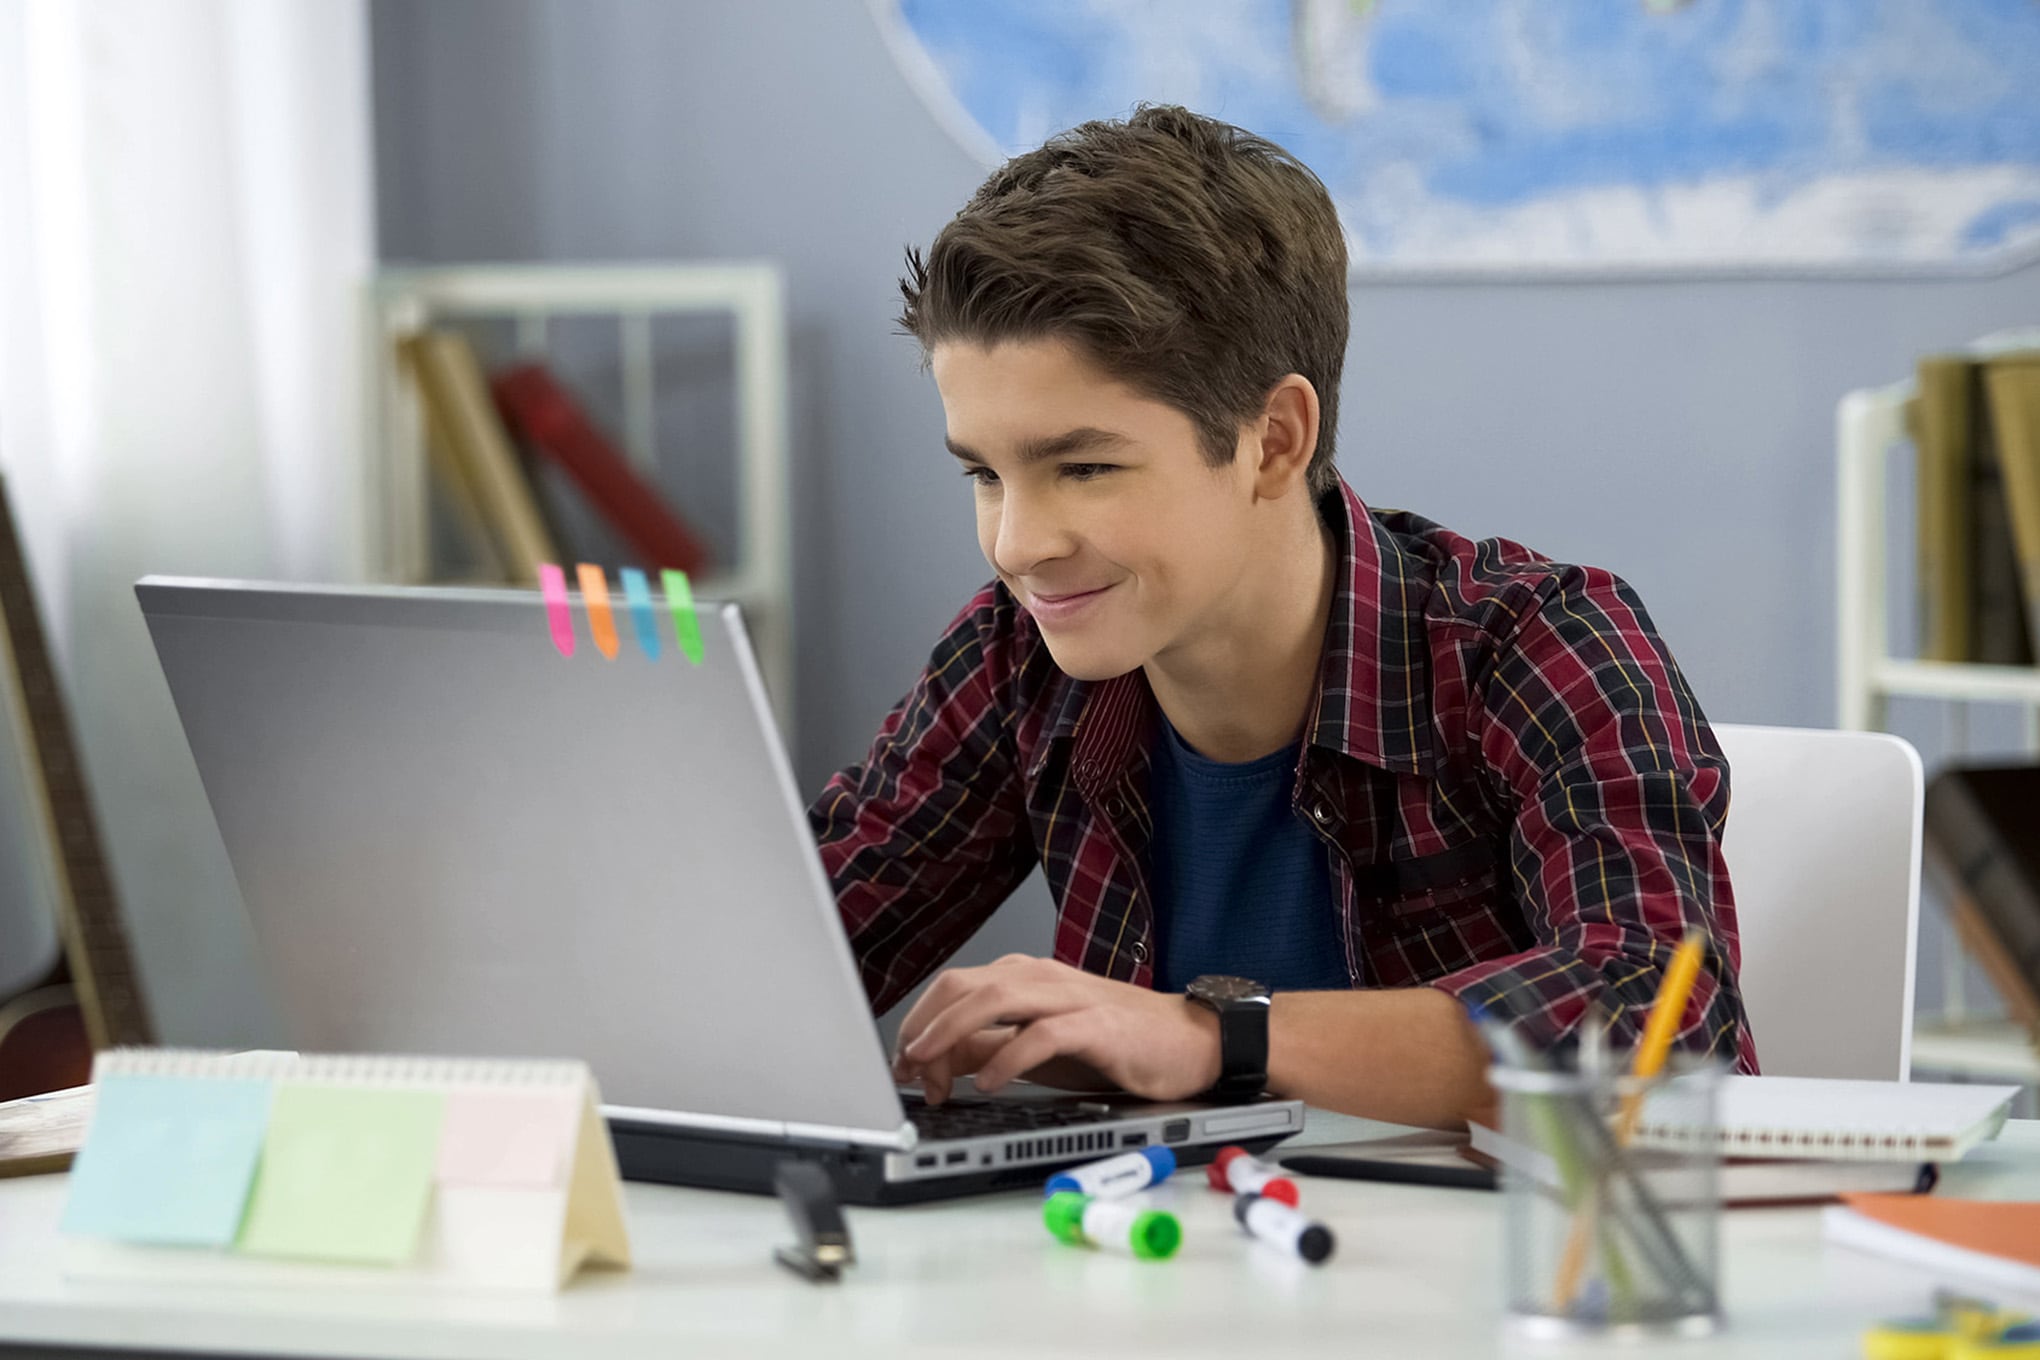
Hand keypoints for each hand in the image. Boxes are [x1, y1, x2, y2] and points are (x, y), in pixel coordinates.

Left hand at [890, 955, 1221, 1104]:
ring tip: (929, 1065)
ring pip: (995, 998)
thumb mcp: (1038, 1046)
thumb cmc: (1113, 1041)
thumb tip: (939, 1062)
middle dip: (925, 1027)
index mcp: (1022, 978)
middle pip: (964, 987)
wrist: (1188, 1040)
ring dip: (952, 1032)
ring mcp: (1070, 998)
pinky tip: (992, 1083)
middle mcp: (1041, 978)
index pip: (953, 988)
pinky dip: (1010, 1059)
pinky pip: (1044, 1035)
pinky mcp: (1098, 1026)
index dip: (918, 1024)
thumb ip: (991, 1047)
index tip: (904, 1066)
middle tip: (907, 1069)